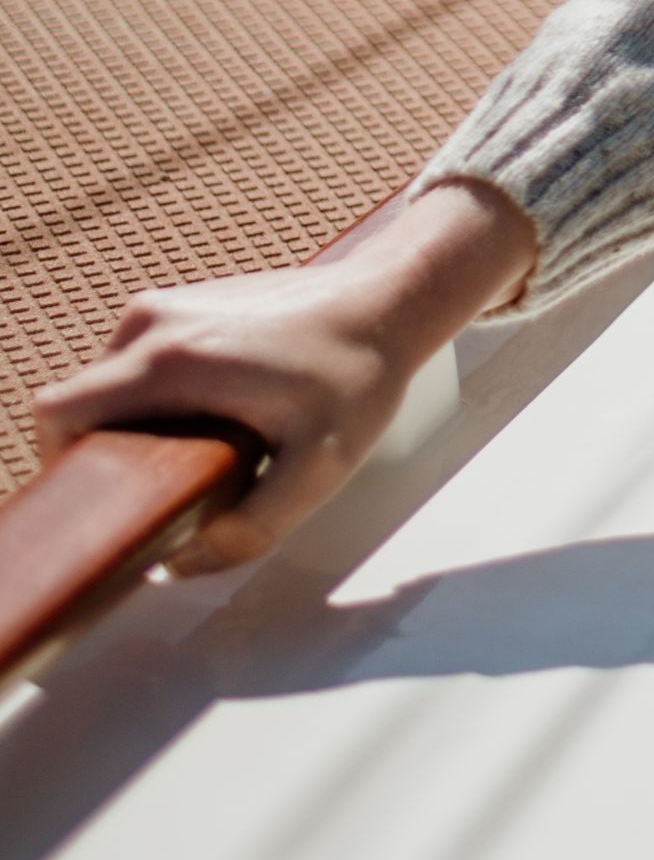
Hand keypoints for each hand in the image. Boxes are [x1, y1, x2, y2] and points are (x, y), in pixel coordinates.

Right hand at [29, 175, 538, 571]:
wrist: (387, 299)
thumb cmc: (356, 376)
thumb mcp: (320, 469)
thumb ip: (252, 530)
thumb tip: (183, 560)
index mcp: (172, 360)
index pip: (60, 415)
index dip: (63, 468)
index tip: (104, 503)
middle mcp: (154, 322)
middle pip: (78, 407)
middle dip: (103, 458)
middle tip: (160, 493)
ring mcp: (165, 305)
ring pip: (107, 388)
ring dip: (132, 430)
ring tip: (195, 459)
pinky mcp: (182, 304)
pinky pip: (134, 367)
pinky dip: (151, 402)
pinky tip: (208, 427)